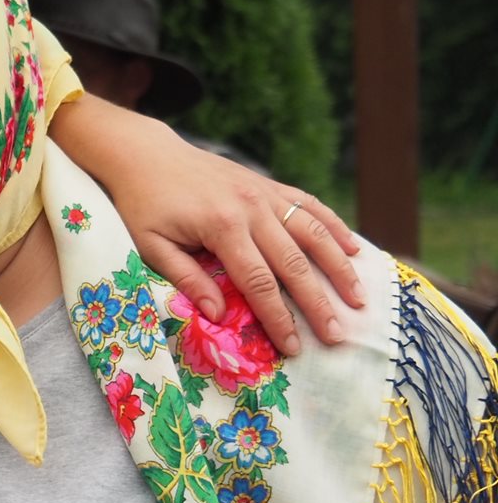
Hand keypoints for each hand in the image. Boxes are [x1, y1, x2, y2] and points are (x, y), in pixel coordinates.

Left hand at [121, 135, 363, 355]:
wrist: (147, 155)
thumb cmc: (144, 205)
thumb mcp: (151, 246)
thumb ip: (186, 279)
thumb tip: (219, 316)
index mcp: (223, 227)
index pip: (259, 283)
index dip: (278, 318)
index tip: (294, 347)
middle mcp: (253, 208)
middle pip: (295, 263)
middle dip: (318, 302)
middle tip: (338, 334)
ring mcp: (266, 193)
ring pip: (314, 233)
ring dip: (340, 267)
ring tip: (358, 298)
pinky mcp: (270, 184)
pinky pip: (310, 206)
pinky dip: (335, 227)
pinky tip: (354, 249)